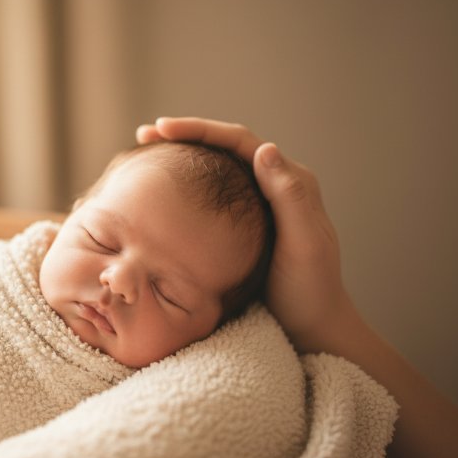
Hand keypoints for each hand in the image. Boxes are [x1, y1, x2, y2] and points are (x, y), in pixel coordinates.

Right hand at [137, 117, 356, 350]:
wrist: (312, 327)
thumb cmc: (310, 291)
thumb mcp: (304, 246)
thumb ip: (290, 198)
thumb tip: (265, 149)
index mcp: (291, 181)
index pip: (240, 140)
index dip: (201, 130)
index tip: (164, 129)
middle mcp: (275, 185)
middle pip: (224, 146)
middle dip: (185, 135)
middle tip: (145, 134)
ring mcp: (258, 204)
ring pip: (217, 167)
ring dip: (184, 156)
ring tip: (147, 152)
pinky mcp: (245, 224)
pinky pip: (213, 193)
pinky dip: (187, 185)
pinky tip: (164, 190)